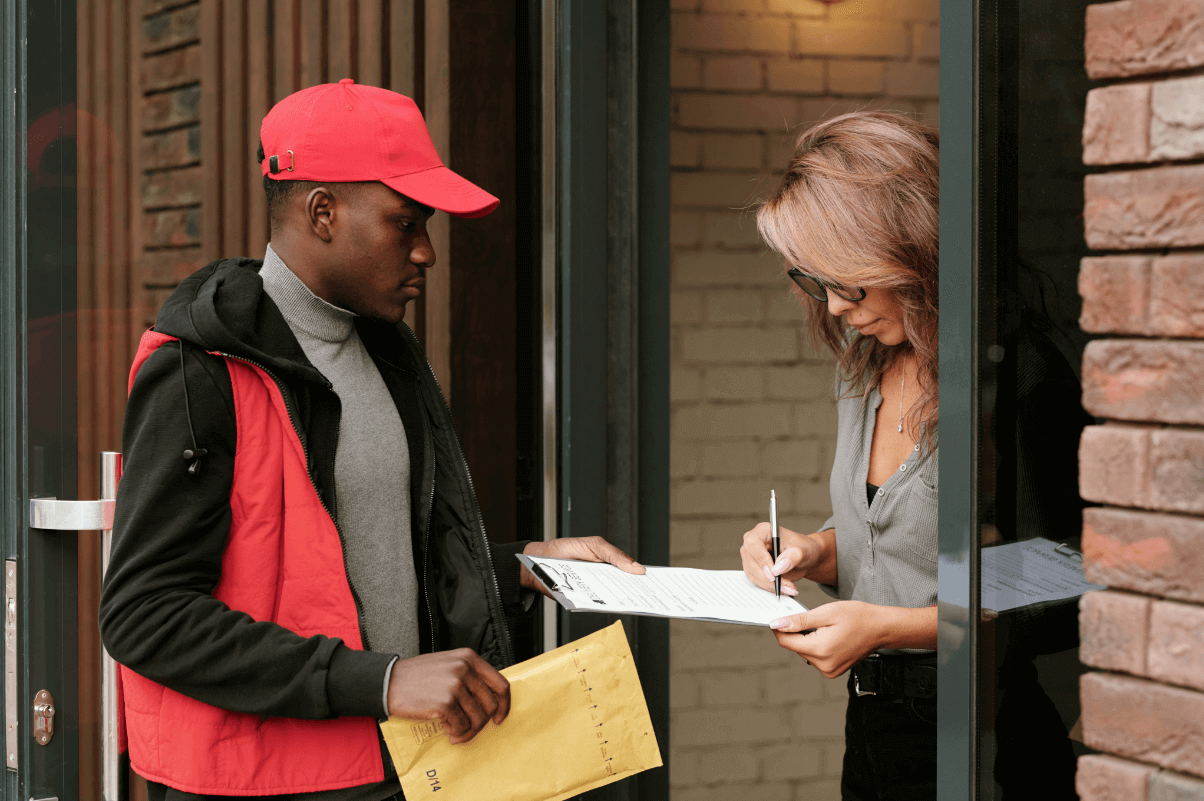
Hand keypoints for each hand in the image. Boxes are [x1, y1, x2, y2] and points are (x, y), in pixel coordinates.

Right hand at [386, 649, 510, 744]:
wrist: (389, 681)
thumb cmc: (417, 675)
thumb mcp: (448, 664)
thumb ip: (469, 675)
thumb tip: (487, 699)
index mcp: (469, 658)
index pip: (500, 683)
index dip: (504, 704)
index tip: (499, 717)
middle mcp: (465, 669)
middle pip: (491, 704)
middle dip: (483, 722)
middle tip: (470, 729)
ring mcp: (455, 685)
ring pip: (477, 718)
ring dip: (468, 731)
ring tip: (456, 732)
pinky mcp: (445, 703)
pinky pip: (462, 726)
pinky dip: (457, 733)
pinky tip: (447, 731)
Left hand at [520, 537, 644, 596]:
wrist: (538, 561)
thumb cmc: (566, 550)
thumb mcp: (594, 545)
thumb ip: (615, 555)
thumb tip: (637, 568)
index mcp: (609, 564)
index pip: (631, 571)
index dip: (646, 577)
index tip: (662, 581)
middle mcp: (603, 580)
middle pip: (626, 588)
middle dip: (640, 591)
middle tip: (655, 594)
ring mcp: (593, 591)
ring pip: (613, 598)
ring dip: (626, 599)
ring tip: (638, 599)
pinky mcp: (582, 601)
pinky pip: (597, 604)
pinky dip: (606, 604)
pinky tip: (614, 602)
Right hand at [740, 522, 821, 595]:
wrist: (804, 558)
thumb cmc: (803, 548)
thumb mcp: (803, 551)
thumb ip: (792, 557)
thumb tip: (778, 568)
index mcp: (763, 530)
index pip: (753, 544)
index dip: (762, 560)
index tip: (774, 573)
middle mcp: (753, 543)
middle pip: (752, 562)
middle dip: (769, 578)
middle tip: (786, 586)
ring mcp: (751, 556)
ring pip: (753, 574)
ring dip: (770, 585)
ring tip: (789, 588)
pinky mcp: (753, 568)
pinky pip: (757, 581)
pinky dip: (769, 587)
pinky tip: (783, 589)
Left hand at [768, 601, 885, 677]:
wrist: (881, 629)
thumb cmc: (858, 617)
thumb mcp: (826, 613)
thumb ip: (799, 620)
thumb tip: (777, 624)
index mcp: (820, 650)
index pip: (786, 642)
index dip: (780, 628)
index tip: (780, 616)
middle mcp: (823, 665)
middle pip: (795, 647)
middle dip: (796, 632)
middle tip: (811, 617)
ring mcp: (829, 671)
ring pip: (804, 652)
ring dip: (807, 639)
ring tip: (824, 626)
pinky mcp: (833, 671)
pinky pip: (815, 657)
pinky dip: (816, 645)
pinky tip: (828, 635)